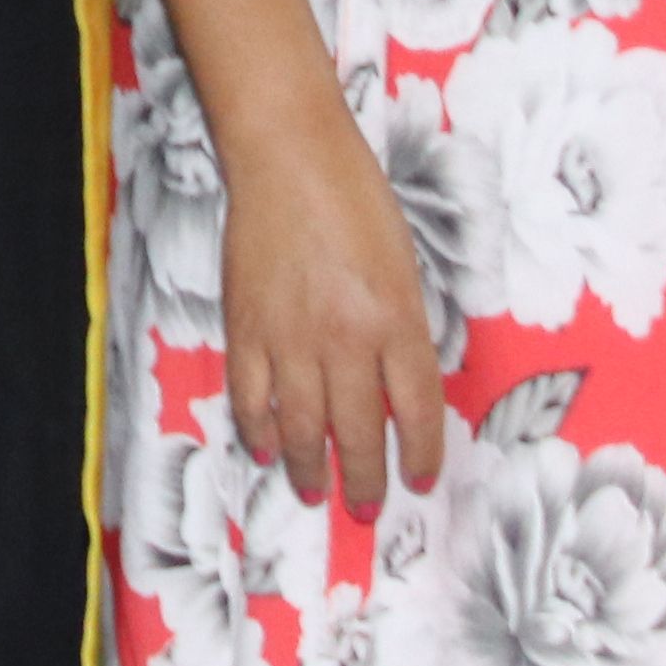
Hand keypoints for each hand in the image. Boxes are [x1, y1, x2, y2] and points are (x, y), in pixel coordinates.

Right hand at [217, 112, 444, 509]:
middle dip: (365, 479)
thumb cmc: (355, 200)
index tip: (420, 478)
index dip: (421, 452)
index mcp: (396, 320)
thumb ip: (403, 329)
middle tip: (367, 508)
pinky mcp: (244, 327)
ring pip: (301, 427)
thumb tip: (398, 389)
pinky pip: (250, 397)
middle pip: (358, 431)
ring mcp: (289, 337)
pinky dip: (258, 431)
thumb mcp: (404, 266)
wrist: (288, 157)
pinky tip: (267, 450)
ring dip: (310, 470)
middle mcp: (345, 339)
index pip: (417, 409)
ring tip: (316, 494)